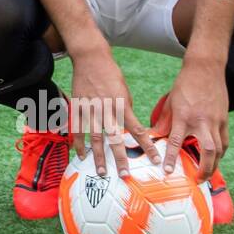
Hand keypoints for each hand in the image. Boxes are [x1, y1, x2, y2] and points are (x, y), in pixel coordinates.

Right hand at [69, 46, 159, 178]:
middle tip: (124, 174)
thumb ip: (125, 110)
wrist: (91, 59)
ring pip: (95, 138)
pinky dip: (79, 142)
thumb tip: (127, 126)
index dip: (147, 146)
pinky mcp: (78, 108)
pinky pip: (78, 129)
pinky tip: (81, 154)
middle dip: (120, 158)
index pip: (138, 130)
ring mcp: (91, 110)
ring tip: (101, 172)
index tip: (155, 159)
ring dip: (98, 156)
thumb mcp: (125, 91)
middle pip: (115, 139)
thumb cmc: (111, 74)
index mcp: (122, 105)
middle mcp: (107, 110)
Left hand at [153, 56, 229, 182]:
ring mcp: (216, 122)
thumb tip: (157, 138)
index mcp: (184, 117)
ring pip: (218, 149)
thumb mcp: (170, 102)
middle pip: (206, 151)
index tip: (168, 171)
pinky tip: (215, 159)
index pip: (176, 142)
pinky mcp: (224, 120)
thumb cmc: (185, 85)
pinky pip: (224, 141)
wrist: (205, 69)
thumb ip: (165, 122)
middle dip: (204, 169)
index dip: (172, 158)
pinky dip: (220, 152)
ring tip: (207, 174)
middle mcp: (202, 121)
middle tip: (198, 180)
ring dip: (214, 164)